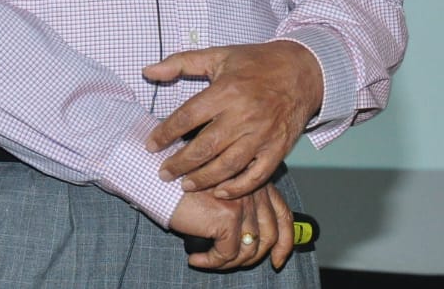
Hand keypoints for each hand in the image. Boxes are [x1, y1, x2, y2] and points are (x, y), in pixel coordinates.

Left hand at [143, 40, 321, 198]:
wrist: (302, 71)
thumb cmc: (256, 63)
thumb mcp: (218, 55)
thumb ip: (180, 63)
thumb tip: (148, 71)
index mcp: (226, 91)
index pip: (187, 117)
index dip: (165, 133)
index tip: (151, 145)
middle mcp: (243, 115)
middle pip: (205, 147)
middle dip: (180, 163)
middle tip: (163, 173)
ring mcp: (262, 134)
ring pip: (228, 166)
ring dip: (204, 179)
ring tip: (186, 185)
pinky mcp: (278, 148)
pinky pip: (257, 175)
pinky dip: (238, 188)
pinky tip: (221, 191)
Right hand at [168, 182, 295, 270]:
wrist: (158, 177)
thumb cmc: (181, 185)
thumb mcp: (217, 191)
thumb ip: (239, 205)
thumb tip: (251, 241)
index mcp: (255, 181)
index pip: (283, 214)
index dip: (285, 241)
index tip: (277, 259)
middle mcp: (254, 190)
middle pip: (270, 235)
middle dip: (257, 258)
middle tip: (236, 266)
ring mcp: (243, 203)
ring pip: (248, 249)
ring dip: (228, 263)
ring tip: (209, 260)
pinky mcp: (228, 216)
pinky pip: (227, 254)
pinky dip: (211, 262)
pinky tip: (195, 258)